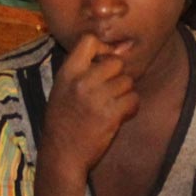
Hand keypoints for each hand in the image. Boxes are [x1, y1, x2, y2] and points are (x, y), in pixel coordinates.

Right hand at [40, 34, 138, 178]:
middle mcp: (82, 82)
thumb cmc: (63, 121)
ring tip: (113, 105)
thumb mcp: (62, 89)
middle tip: (111, 91)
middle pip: (116, 63)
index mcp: (67, 73)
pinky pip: (134, 99)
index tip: (104, 63)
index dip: (103, 49)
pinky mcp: (111, 115)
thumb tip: (118, 49)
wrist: (62, 154)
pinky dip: (131, 107)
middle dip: (118, 76)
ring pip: (127, 82)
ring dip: (125, 93)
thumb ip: (82, 70)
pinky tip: (120, 115)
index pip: (89, 41)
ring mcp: (97, 98)